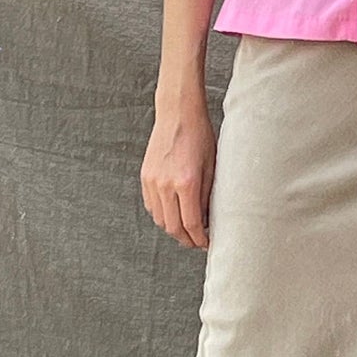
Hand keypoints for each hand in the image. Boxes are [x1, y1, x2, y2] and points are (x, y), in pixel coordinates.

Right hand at [141, 102, 216, 248]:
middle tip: (197, 241)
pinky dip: (162, 214)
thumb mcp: (212, 166)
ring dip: (173, 228)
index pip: (191, 224)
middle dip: (186, 239)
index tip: (206, 243)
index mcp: (186, 183)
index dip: (199, 239)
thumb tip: (207, 220)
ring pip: (160, 219)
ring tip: (186, 229)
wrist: (178, 113)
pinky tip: (173, 212)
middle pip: (173, 227)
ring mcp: (152, 181)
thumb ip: (208, 195)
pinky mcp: (145, 176)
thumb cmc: (200, 136)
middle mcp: (166, 185)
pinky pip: (151, 206)